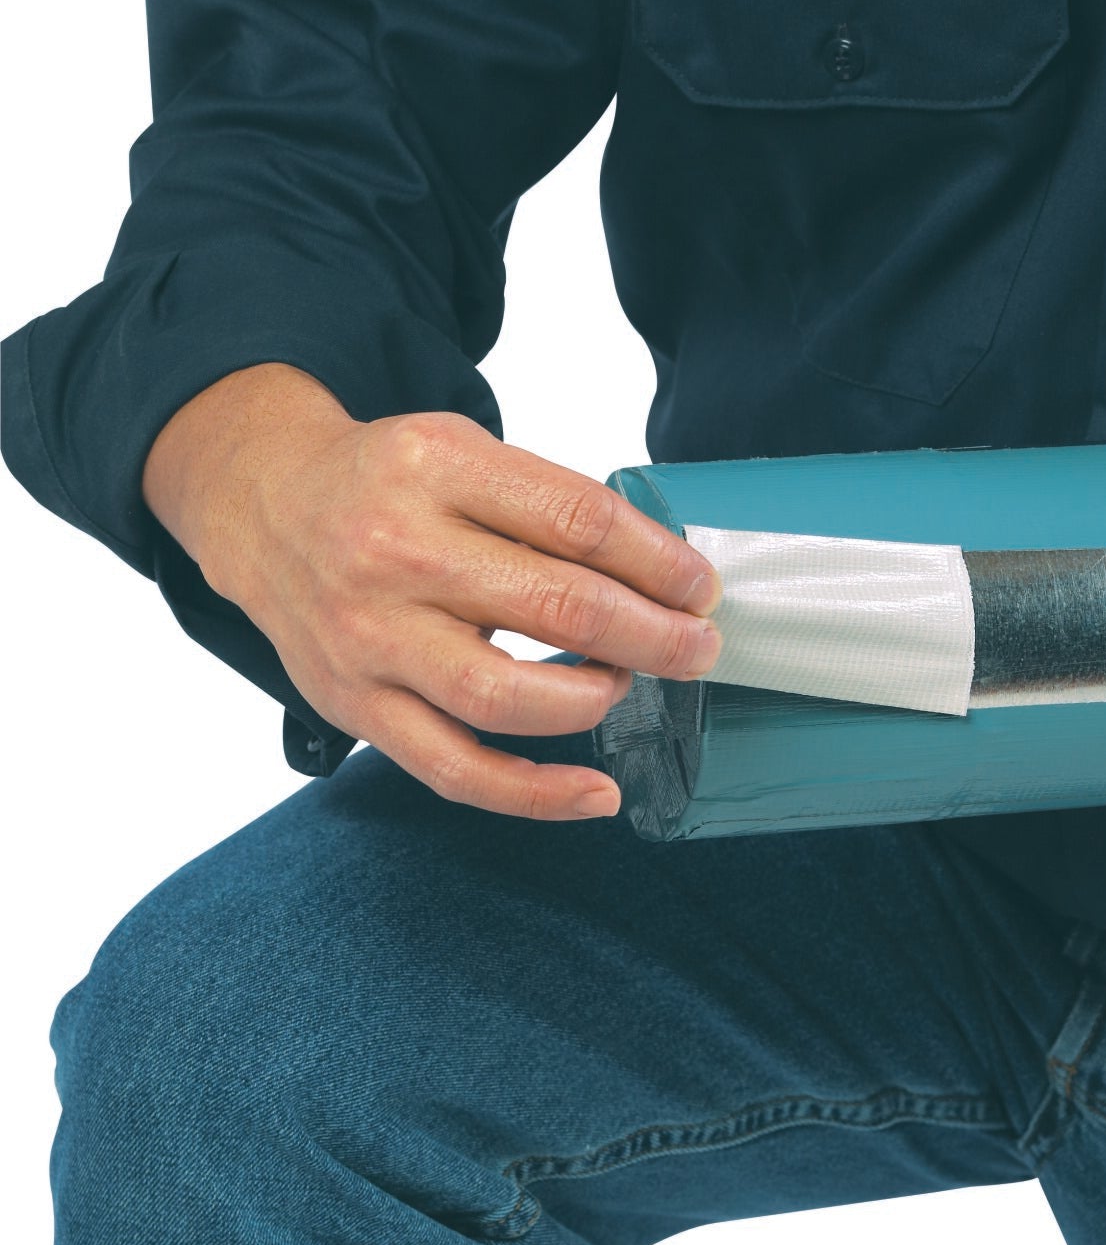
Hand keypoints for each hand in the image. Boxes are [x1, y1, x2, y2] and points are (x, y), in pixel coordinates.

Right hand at [142, 364, 721, 820]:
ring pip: (506, 696)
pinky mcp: (355, 705)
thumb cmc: (391, 484)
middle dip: (652, 635)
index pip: (578, 522)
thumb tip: (663, 577)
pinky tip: (595, 793)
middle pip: (556, 607)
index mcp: (437, 467)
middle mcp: (395, 551)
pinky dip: (534, 794)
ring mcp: (370, 636)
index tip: (700, 588)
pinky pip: (455, 769)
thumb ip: (549, 506)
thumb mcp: (465, 450)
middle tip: (698, 646)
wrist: (266, 507)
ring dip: (595, 698)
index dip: (658, 563)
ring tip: (630, 682)